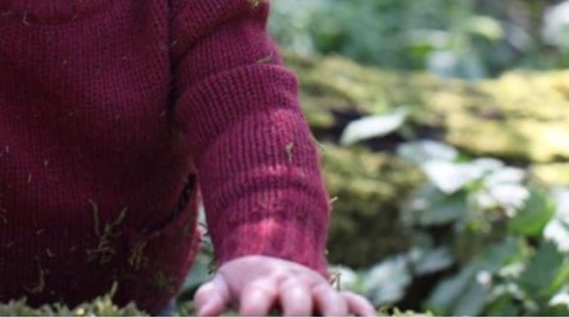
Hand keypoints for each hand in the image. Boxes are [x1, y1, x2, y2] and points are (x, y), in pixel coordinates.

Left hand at [194, 255, 374, 315]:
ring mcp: (319, 291)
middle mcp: (294, 285)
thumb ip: (210, 298)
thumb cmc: (245, 282)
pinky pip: (359, 304)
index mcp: (263, 282)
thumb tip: (201, 316)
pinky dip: (366, 314)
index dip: (252, 315)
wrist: (274, 257)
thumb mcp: (223, 284)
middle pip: (299, 300)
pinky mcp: (338, 297)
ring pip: (334, 304)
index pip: (257, 299)